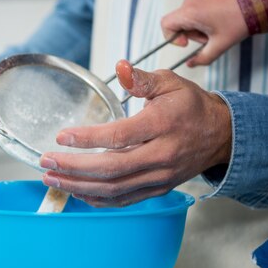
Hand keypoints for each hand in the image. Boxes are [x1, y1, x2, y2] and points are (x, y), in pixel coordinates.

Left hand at [39, 60, 231, 206]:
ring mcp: (159, 177)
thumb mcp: (170, 83)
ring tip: (52, 178)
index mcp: (162, 126)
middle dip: (74, 167)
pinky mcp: (157, 189)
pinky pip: (124, 200)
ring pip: (114, 189)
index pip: (119, 136)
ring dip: (79, 186)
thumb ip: (141, 79)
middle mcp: (161, 156)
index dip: (87, 138)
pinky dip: (98, 199)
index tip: (61, 136)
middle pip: (112, 169)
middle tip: (46, 161)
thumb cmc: (191, 107)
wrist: (221, 136)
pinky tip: (76, 191)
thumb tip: (120, 68)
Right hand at [161, 0, 248, 65]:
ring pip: (188, 15)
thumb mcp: (220, 45)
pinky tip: (219, 18)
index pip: (166, 25)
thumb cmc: (240, 19)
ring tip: (217, 27)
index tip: (186, 43)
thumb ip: (202, 58)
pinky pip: (196, 6)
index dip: (172, 37)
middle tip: (209, 37)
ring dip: (198, 25)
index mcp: (190, 12)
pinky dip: (203, 15)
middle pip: (179, 22)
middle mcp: (190, 0)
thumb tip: (190, 64)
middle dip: (192, 33)